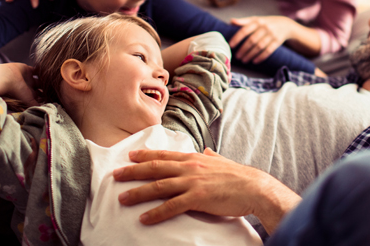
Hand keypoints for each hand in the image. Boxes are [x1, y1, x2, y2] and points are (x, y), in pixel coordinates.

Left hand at [113, 148, 299, 232]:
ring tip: (122, 199)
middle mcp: (189, 167)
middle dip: (133, 172)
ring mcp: (192, 182)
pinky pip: (172, 206)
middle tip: (115, 176)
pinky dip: (156, 213)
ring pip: (159, 186)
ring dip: (138, 193)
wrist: (254, 187)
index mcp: (194, 158)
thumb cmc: (239, 176)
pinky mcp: (197, 198)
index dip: (145, 155)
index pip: (164, 155)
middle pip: (155, 168)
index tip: (130, 156)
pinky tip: (144, 218)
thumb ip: (211, 156)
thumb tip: (207, 151)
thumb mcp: (222, 161)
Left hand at [229, 16, 294, 63]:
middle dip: (243, 49)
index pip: (245, 30)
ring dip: (250, 55)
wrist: (286, 25)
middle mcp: (264, 27)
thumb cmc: (266, 22)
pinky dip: (261, 57)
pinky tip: (254, 61)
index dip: (237, 38)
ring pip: (259, 46)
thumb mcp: (256, 19)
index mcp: (257, 21)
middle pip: (252, 40)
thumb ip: (244, 21)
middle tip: (237, 57)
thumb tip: (231, 21)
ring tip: (244, 60)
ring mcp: (272, 35)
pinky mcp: (277, 41)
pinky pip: (268, 51)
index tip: (230, 45)